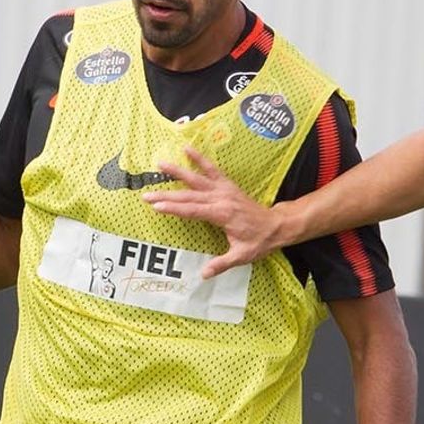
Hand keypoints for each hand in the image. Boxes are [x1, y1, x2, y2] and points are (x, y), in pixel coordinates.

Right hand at [145, 148, 291, 277]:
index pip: (192, 211)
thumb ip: (221, 264)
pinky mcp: (227, 185)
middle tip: (146, 194)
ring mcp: (224, 190)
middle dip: (166, 195)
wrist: (276, 225)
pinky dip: (200, 158)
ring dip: (178, 171)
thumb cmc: (259, 242)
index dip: (173, 208)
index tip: (156, 206)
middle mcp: (221, 199)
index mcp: (222, 215)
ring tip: (160, 164)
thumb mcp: (241, 256)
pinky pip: (212, 169)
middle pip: (189, 195)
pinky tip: (187, 149)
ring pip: (197, 178)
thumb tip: (203, 275)